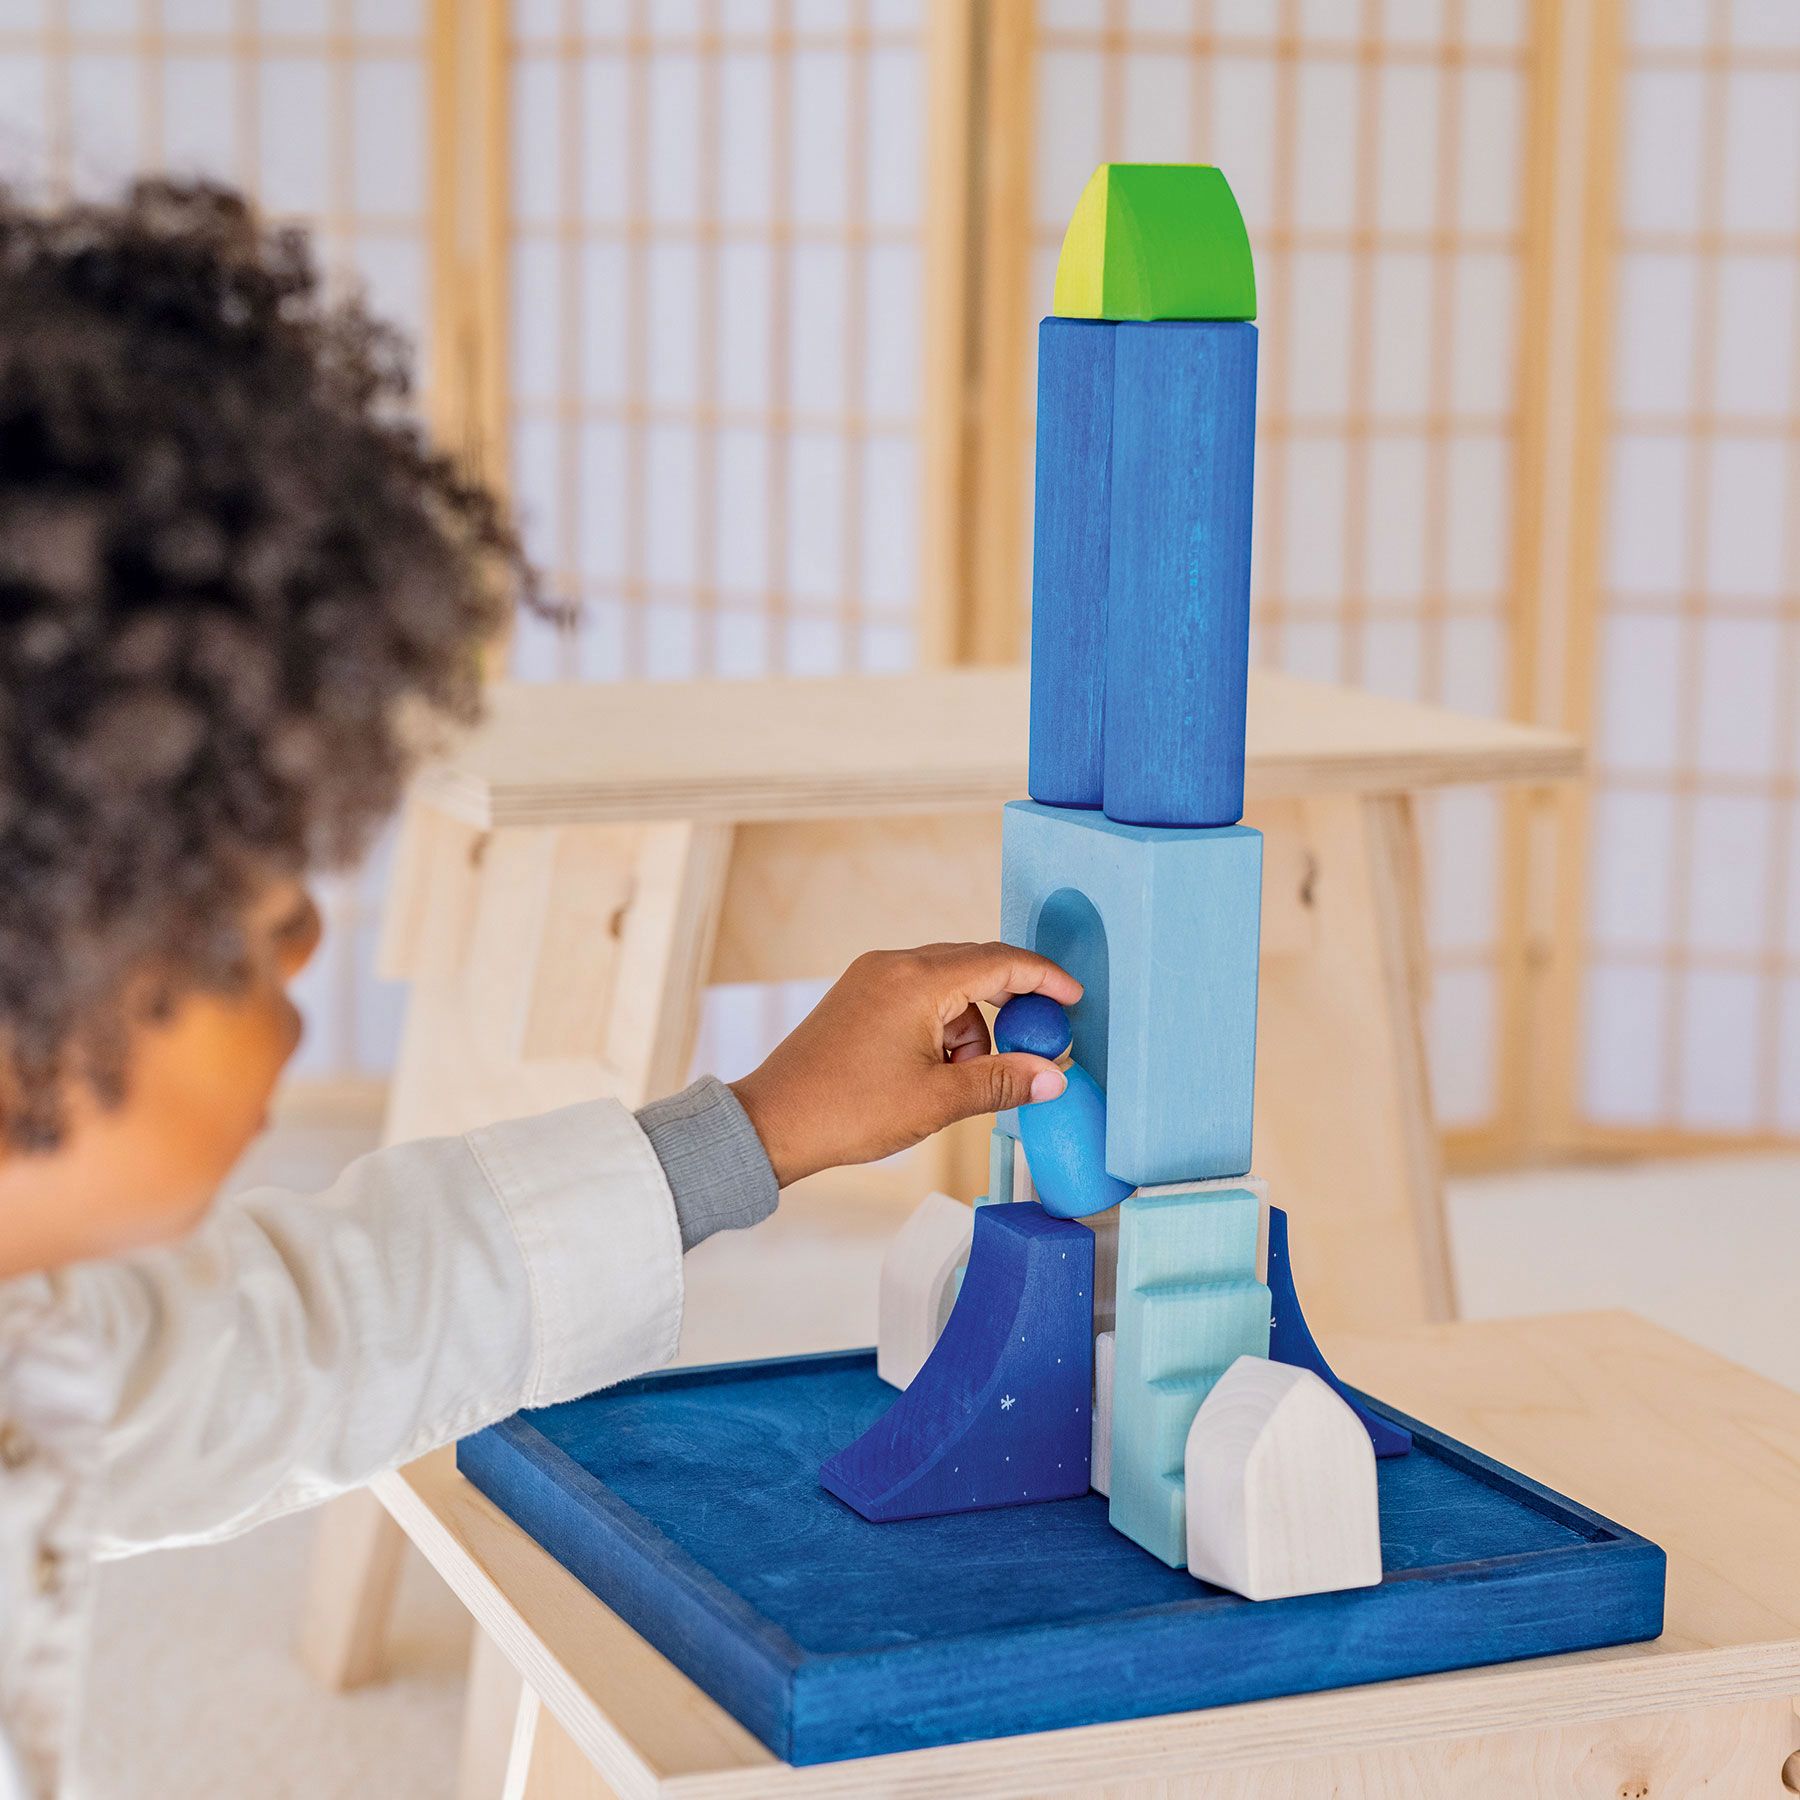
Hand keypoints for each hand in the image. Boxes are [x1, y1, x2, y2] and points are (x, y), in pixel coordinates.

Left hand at [729, 943, 1082, 1187]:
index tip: (1073, 998)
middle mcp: (893, 964)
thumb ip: (1002, 1081)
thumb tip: (1053, 1077)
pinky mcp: (858, 995)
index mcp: (916, 980)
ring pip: (947, 986)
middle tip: (1036, 1041)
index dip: (1044, 978)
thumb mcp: (938, 1101)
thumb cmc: (847, 1110)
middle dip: (1010, 1004)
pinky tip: (935, 1071)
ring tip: (959, 1081)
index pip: (1000, 962)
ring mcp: (872, 977)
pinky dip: (940, 1027)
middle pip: (975, 965)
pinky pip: (918, 996)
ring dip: (970, 1027)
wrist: (772, 1122)